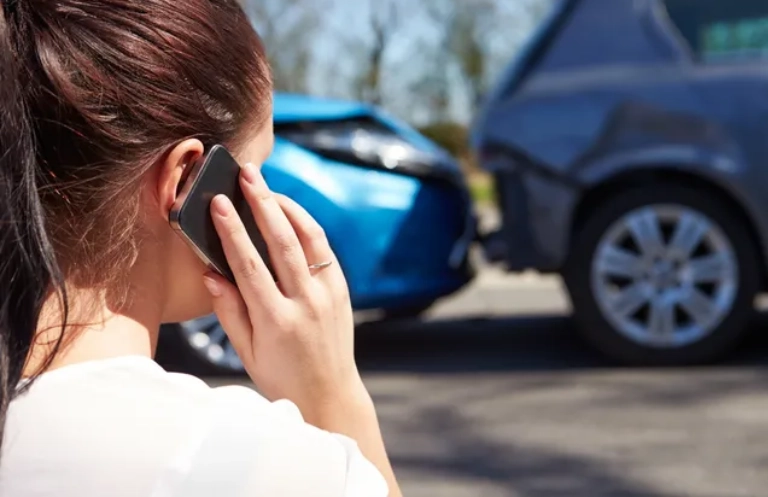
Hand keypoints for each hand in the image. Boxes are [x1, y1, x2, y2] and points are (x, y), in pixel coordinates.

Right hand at [201, 162, 364, 416]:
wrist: (329, 394)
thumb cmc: (280, 376)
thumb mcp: (246, 352)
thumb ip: (229, 312)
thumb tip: (211, 272)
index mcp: (276, 321)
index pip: (250, 266)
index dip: (232, 231)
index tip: (218, 203)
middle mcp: (306, 303)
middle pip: (282, 242)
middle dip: (262, 203)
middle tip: (247, 174)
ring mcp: (328, 295)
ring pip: (309, 238)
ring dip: (287, 206)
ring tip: (266, 185)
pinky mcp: (342, 290)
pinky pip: (323, 249)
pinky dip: (306, 225)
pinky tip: (288, 211)